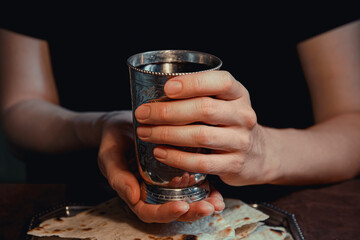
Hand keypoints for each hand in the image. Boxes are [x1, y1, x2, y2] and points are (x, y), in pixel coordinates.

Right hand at [97, 111, 223, 222]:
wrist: (124, 122)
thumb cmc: (113, 140)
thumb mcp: (109, 156)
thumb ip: (118, 176)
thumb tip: (132, 197)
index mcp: (136, 193)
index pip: (150, 211)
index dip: (165, 212)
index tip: (180, 206)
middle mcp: (154, 191)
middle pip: (173, 210)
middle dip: (192, 212)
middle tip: (208, 207)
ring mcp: (168, 182)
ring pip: (186, 199)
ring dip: (202, 203)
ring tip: (217, 202)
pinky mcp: (180, 168)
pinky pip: (194, 182)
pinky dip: (207, 188)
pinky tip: (218, 189)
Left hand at [135, 71, 272, 185]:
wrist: (260, 154)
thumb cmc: (230, 123)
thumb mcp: (225, 103)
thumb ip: (200, 97)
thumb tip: (156, 97)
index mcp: (239, 94)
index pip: (220, 82)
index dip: (192, 83)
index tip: (166, 88)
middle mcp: (243, 115)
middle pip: (204, 109)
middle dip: (167, 111)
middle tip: (143, 114)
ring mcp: (241, 141)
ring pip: (200, 136)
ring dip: (167, 134)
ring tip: (145, 133)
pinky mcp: (234, 164)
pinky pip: (202, 162)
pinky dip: (177, 157)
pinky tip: (160, 152)